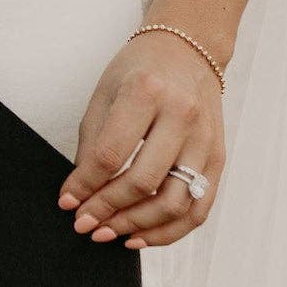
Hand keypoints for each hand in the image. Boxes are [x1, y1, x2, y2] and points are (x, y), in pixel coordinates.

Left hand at [58, 31, 225, 249]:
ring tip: (109, 233)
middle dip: (108, 210)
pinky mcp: (218, 158)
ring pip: (174, 203)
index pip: (111, 153)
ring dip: (137, 226)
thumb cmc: (140, 71)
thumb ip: (92, 144)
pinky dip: (169, 231)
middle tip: (84, 224)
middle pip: (143, 181)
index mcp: (146, 92)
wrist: (189, 50)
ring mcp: (205, 139)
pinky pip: (198, 209)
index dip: (85, 185)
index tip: (67, 203)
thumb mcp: (106, 94)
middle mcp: (181, 116)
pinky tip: (141, 236)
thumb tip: (78, 194)